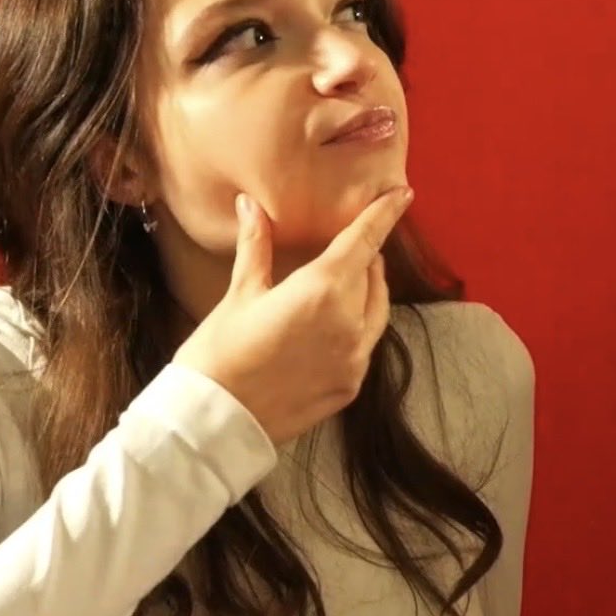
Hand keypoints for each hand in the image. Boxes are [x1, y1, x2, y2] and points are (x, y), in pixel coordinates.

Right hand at [174, 185, 413, 446]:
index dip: (384, 215)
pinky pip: (365, 345)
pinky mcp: (350, 387)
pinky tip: (334, 323)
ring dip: (366, 290)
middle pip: (371, 276)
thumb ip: (257, 246)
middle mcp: (350, 324)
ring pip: (376, 311)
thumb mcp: (239, 293)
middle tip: (355, 239)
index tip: (402, 194)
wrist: (213, 421)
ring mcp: (354, 360)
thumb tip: (250, 204)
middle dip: (365, 255)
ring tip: (349, 277)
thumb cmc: (218, 353)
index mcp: (322, 291)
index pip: (364, 241)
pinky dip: (357, 325)